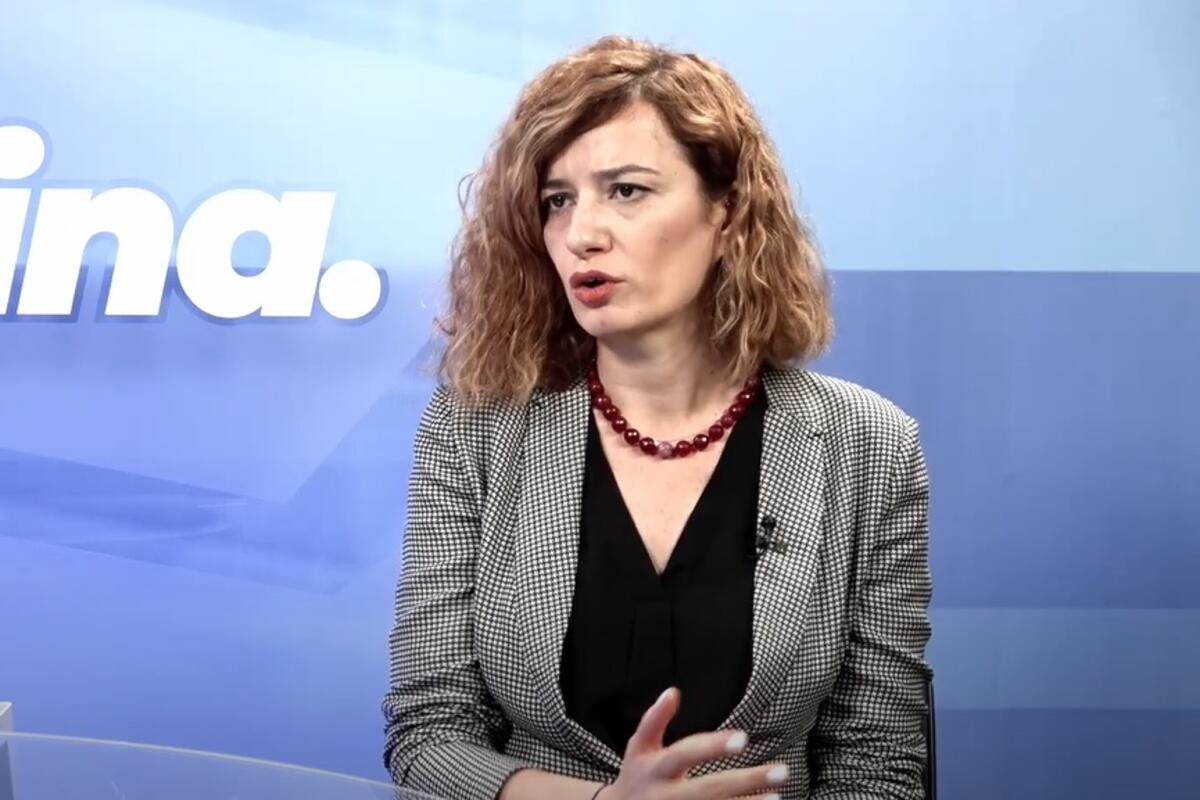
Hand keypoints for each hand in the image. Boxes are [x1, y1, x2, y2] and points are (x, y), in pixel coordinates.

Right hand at [598, 687, 788, 799]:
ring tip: (777, 795)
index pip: (687, 754)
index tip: (743, 738)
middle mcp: (667, 796)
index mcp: (656, 769)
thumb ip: (654, 719)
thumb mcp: (638, 746)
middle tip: (780, 771)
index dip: (714, 746)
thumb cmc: (635, 777)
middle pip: (710, 789)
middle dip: (746, 781)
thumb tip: (673, 692)